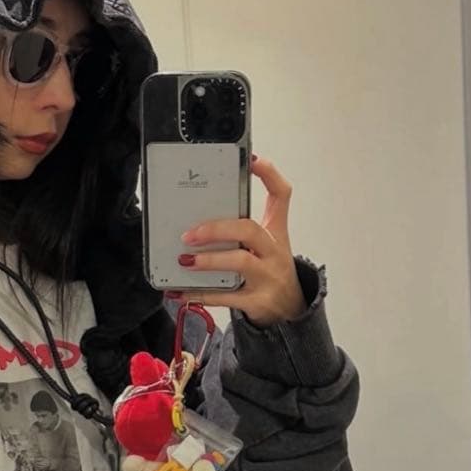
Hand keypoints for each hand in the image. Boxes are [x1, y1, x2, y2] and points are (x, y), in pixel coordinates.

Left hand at [168, 156, 306, 327]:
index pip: (281, 196)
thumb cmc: (270, 271)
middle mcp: (274, 252)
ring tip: (185, 260)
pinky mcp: (258, 302)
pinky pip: (227, 297)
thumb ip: (240, 230)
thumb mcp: (265, 245)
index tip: (251, 160)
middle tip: (189, 234)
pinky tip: (181, 291)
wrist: (289, 309)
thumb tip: (198, 220)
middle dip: (217, 229)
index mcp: (276, 233)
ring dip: (209, 261)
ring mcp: (267, 277)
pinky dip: (201, 294)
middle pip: (249, 230)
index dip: (269, 175)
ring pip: (239, 262)